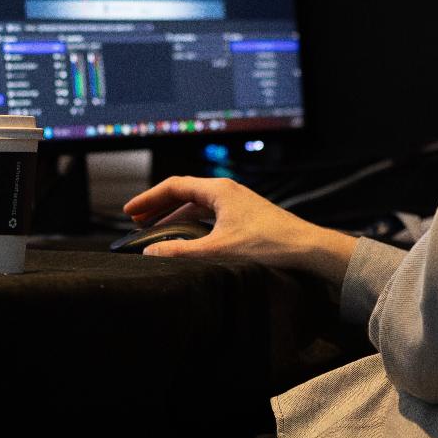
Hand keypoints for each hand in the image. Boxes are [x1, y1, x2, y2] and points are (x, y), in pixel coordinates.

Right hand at [122, 176, 356, 283]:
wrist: (308, 249)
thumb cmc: (269, 244)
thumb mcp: (219, 250)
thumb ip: (181, 251)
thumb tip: (151, 252)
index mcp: (219, 190)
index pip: (173, 186)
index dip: (148, 198)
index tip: (130, 212)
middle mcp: (227, 191)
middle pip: (183, 193)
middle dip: (158, 207)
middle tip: (137, 221)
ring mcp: (237, 203)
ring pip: (197, 205)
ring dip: (174, 217)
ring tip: (156, 231)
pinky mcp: (245, 217)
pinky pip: (209, 215)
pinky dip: (191, 224)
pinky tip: (186, 239)